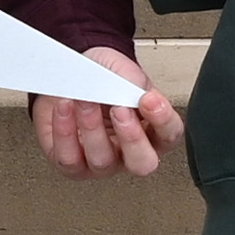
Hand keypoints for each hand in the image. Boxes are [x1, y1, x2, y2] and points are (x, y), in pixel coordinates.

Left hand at [31, 46, 178, 176]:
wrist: (68, 76)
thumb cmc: (100, 78)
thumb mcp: (122, 70)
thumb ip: (131, 82)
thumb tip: (131, 95)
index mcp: (151, 130)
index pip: (169, 135)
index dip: (162, 120)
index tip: (148, 99)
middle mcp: (129, 152)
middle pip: (143, 164)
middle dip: (131, 137)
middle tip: (119, 108)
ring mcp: (101, 162)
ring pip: (102, 161)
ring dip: (92, 126)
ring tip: (84, 99)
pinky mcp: (71, 164)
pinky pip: (69, 158)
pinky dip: (64, 131)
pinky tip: (65, 108)